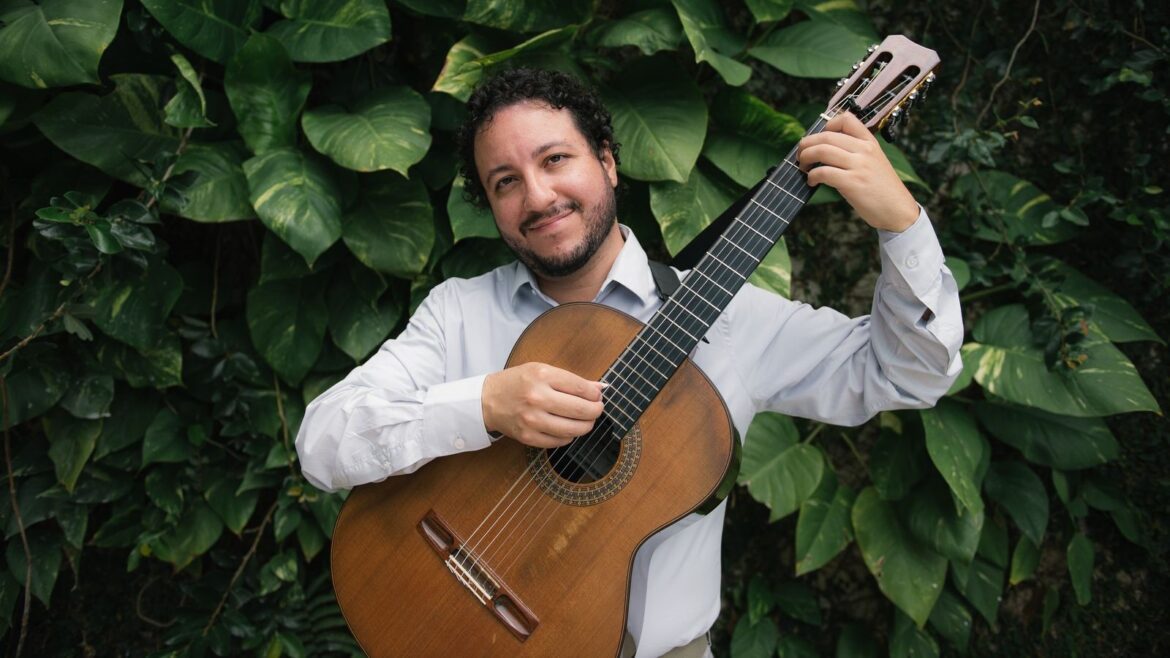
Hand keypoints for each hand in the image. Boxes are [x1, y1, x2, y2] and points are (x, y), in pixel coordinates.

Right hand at [482, 363, 604, 447]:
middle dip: (595, 411)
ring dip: (586, 426)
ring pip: (573, 429)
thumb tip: (600, 389)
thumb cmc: (517, 383)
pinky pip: (559, 441)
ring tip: (585, 421)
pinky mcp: (528, 437)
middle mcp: (537, 398)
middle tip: (597, 409)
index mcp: (542, 376)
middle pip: (581, 410)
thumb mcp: (542, 371)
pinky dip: (568, 436)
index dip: (595, 394)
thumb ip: (571, 380)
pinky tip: (567, 429)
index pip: (581, 388)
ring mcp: (532, 420)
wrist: (487, 400)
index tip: (597, 396)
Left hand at [797, 112, 919, 231]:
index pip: (846, 119)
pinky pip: (823, 172)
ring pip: (822, 151)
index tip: (819, 139)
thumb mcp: (874, 162)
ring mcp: (859, 166)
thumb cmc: (882, 189)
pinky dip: (812, 176)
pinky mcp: (852, 183)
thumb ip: (855, 152)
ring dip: (805, 158)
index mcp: (870, 142)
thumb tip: (824, 148)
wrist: (898, 210)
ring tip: (803, 167)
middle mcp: (864, 150)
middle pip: (826, 136)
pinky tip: (812, 182)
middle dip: (806, 144)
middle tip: (800, 155)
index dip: (827, 125)